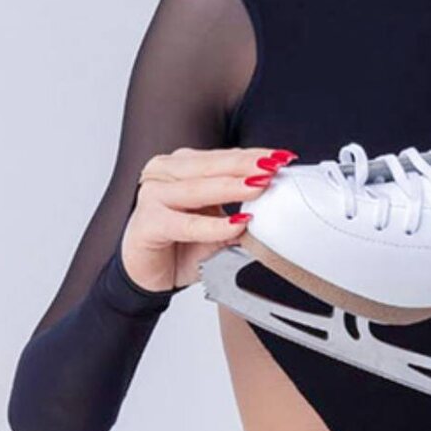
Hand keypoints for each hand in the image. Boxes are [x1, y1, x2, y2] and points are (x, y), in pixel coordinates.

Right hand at [120, 146, 297, 291]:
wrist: (147, 273)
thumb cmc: (180, 242)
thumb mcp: (219, 224)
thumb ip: (242, 213)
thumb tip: (275, 209)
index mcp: (183, 166)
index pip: (224, 157)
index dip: (254, 156)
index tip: (282, 157)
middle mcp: (166, 173)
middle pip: (213, 166)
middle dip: (247, 165)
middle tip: (274, 166)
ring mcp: (153, 195)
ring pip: (199, 188)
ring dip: (232, 187)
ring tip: (259, 187)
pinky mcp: (148, 222)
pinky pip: (185, 223)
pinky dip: (213, 225)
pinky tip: (236, 224)